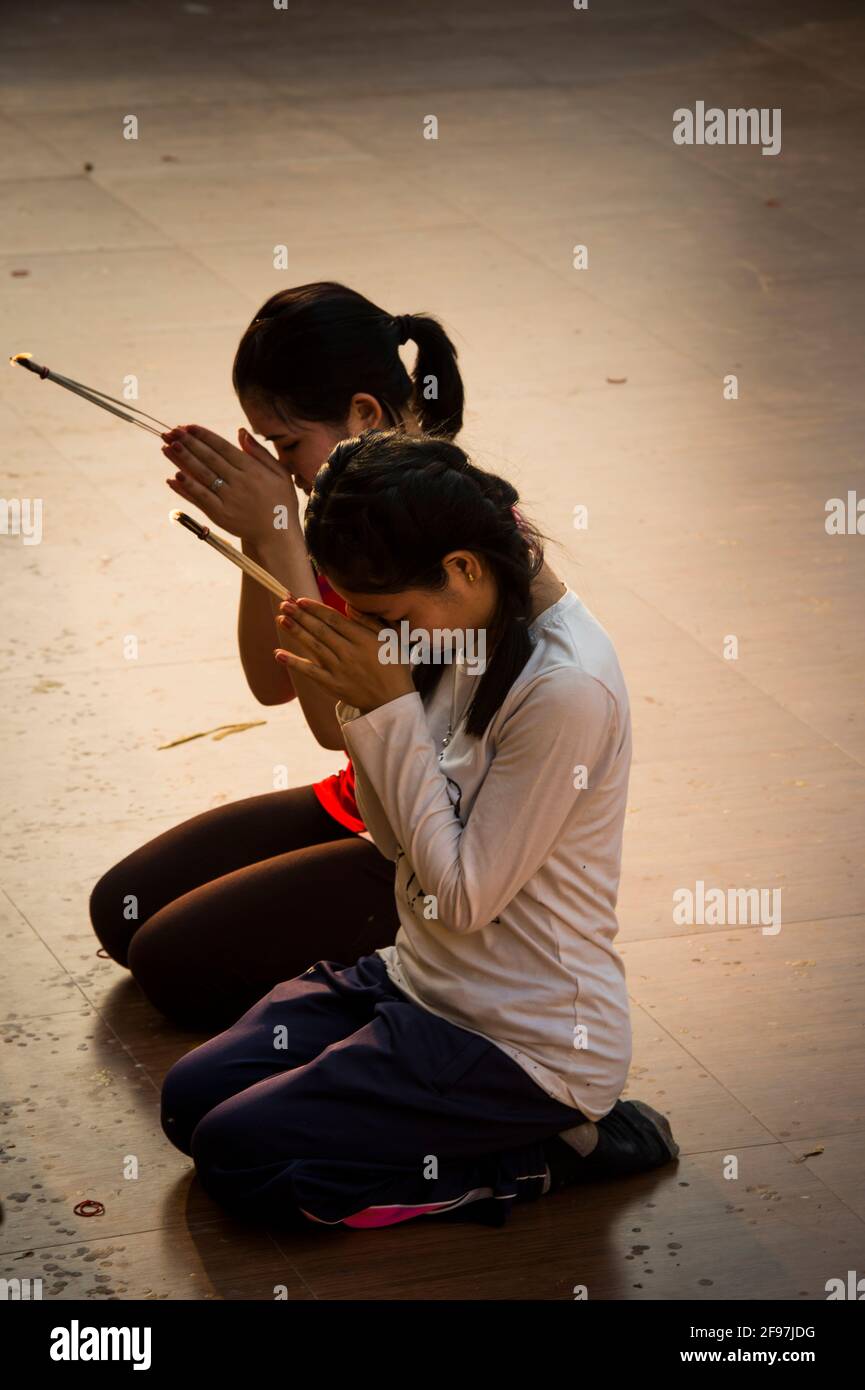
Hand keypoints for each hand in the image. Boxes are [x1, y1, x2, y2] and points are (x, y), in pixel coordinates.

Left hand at [162, 424, 299, 543]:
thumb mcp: (279, 473)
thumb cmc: (281, 502)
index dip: (204, 436)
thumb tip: (241, 431)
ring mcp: (228, 499)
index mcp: (253, 470)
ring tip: (167, 447)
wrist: (278, 536)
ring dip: (183, 460)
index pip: (223, 448)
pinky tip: (174, 477)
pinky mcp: (220, 515)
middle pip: (209, 459)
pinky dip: (186, 488)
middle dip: (189, 443)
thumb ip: (260, 452)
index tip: (189, 426)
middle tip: (172, 431)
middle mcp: (239, 483)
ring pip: (202, 476)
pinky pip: (200, 498)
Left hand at [274, 597, 416, 712]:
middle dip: (301, 616)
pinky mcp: (332, 685)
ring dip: (296, 632)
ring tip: (281, 619)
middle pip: (320, 631)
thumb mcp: (390, 639)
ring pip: (313, 647)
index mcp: (363, 639)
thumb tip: (348, 606)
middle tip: (284, 603)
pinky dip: (294, 663)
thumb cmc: (393, 666)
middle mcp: (349, 653)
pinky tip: (279, 654)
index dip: (316, 609)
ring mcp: (339, 670)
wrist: (393, 701)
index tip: (300, 600)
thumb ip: (370, 621)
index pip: (334, 620)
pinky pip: (310, 672)